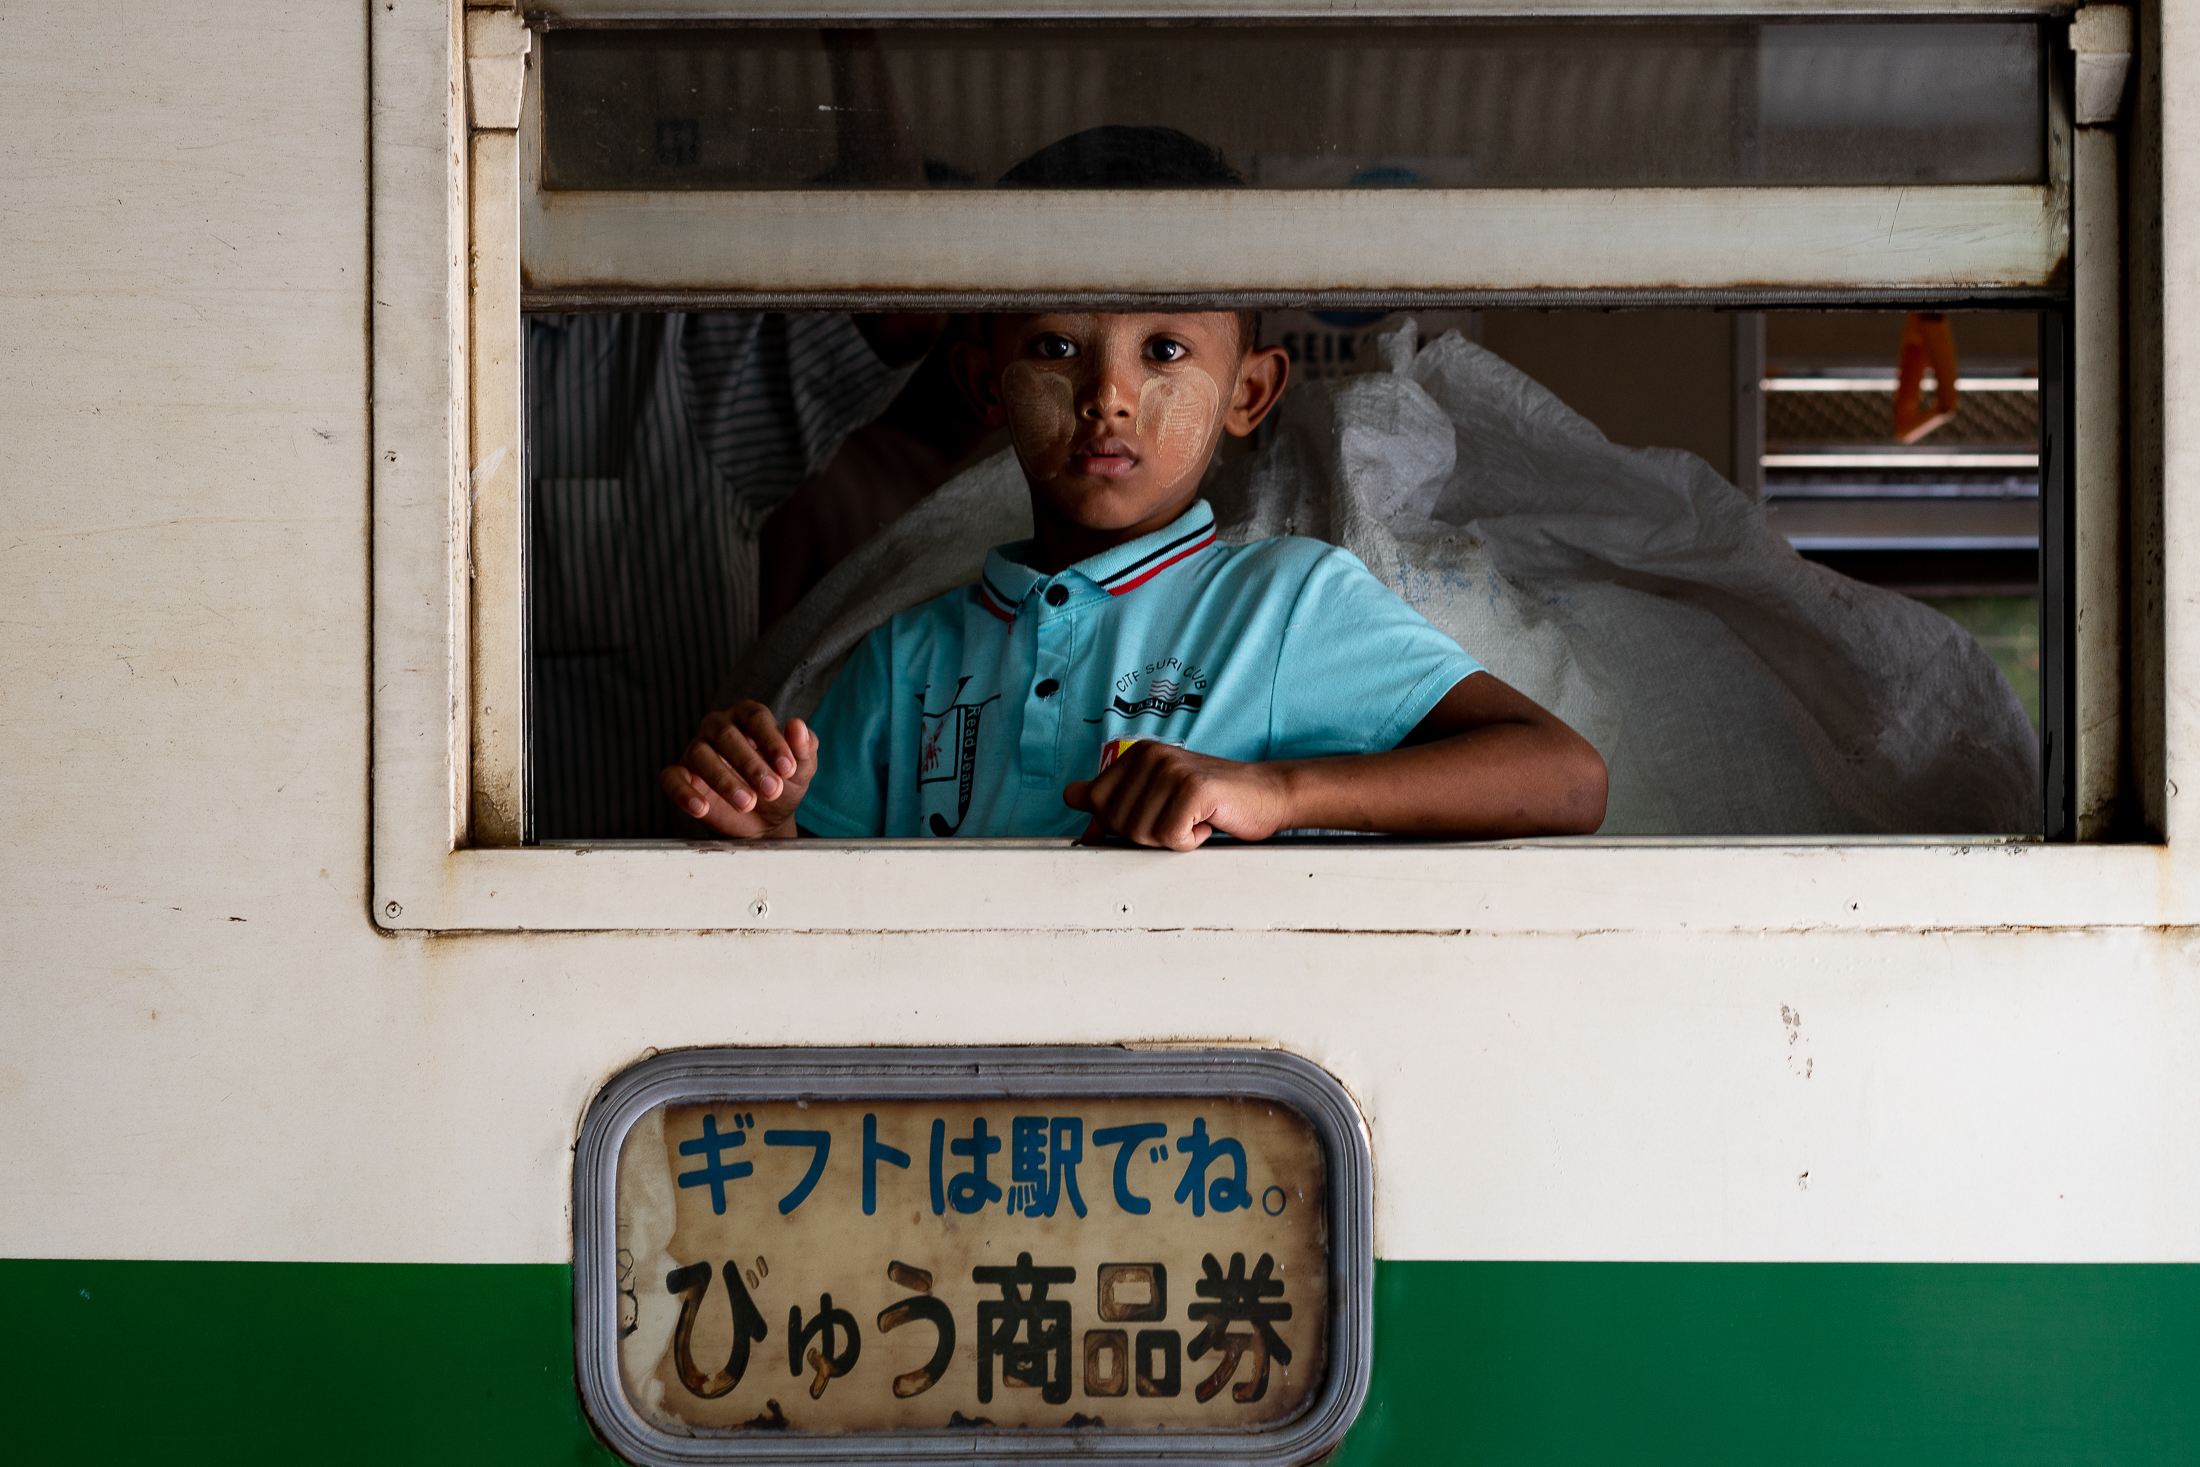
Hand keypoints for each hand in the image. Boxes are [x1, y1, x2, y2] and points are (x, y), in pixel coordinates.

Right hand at [660, 702, 817, 838]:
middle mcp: (718, 728)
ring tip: (747, 803)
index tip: (788, 768)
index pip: (756, 716)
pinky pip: (672, 779)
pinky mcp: (680, 775)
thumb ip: (804, 748)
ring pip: (700, 755)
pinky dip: (684, 793)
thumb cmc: (782, 787)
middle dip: (750, 764)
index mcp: (748, 717)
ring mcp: (696, 750)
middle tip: (772, 790)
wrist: (764, 823)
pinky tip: (701, 808)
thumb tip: (798, 725)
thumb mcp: (801, 771)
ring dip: (724, 780)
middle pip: (726, 735)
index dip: (772, 740)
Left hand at [1062, 742, 1294, 851]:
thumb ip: (1113, 793)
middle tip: (1180, 818)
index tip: (1155, 815)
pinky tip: (1207, 822)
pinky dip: (1190, 841)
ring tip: (1194, 818)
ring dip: (1172, 839)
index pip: (1099, 805)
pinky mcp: (1194, 788)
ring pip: (1142, 833)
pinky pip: (1170, 836)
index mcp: (1138, 754)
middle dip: (1150, 834)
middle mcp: (1151, 755)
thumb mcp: (1156, 793)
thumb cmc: (1212, 800)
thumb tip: (1071, 795)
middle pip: (1119, 823)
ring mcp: (1172, 769)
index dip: (1124, 824)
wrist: (1265, 794)